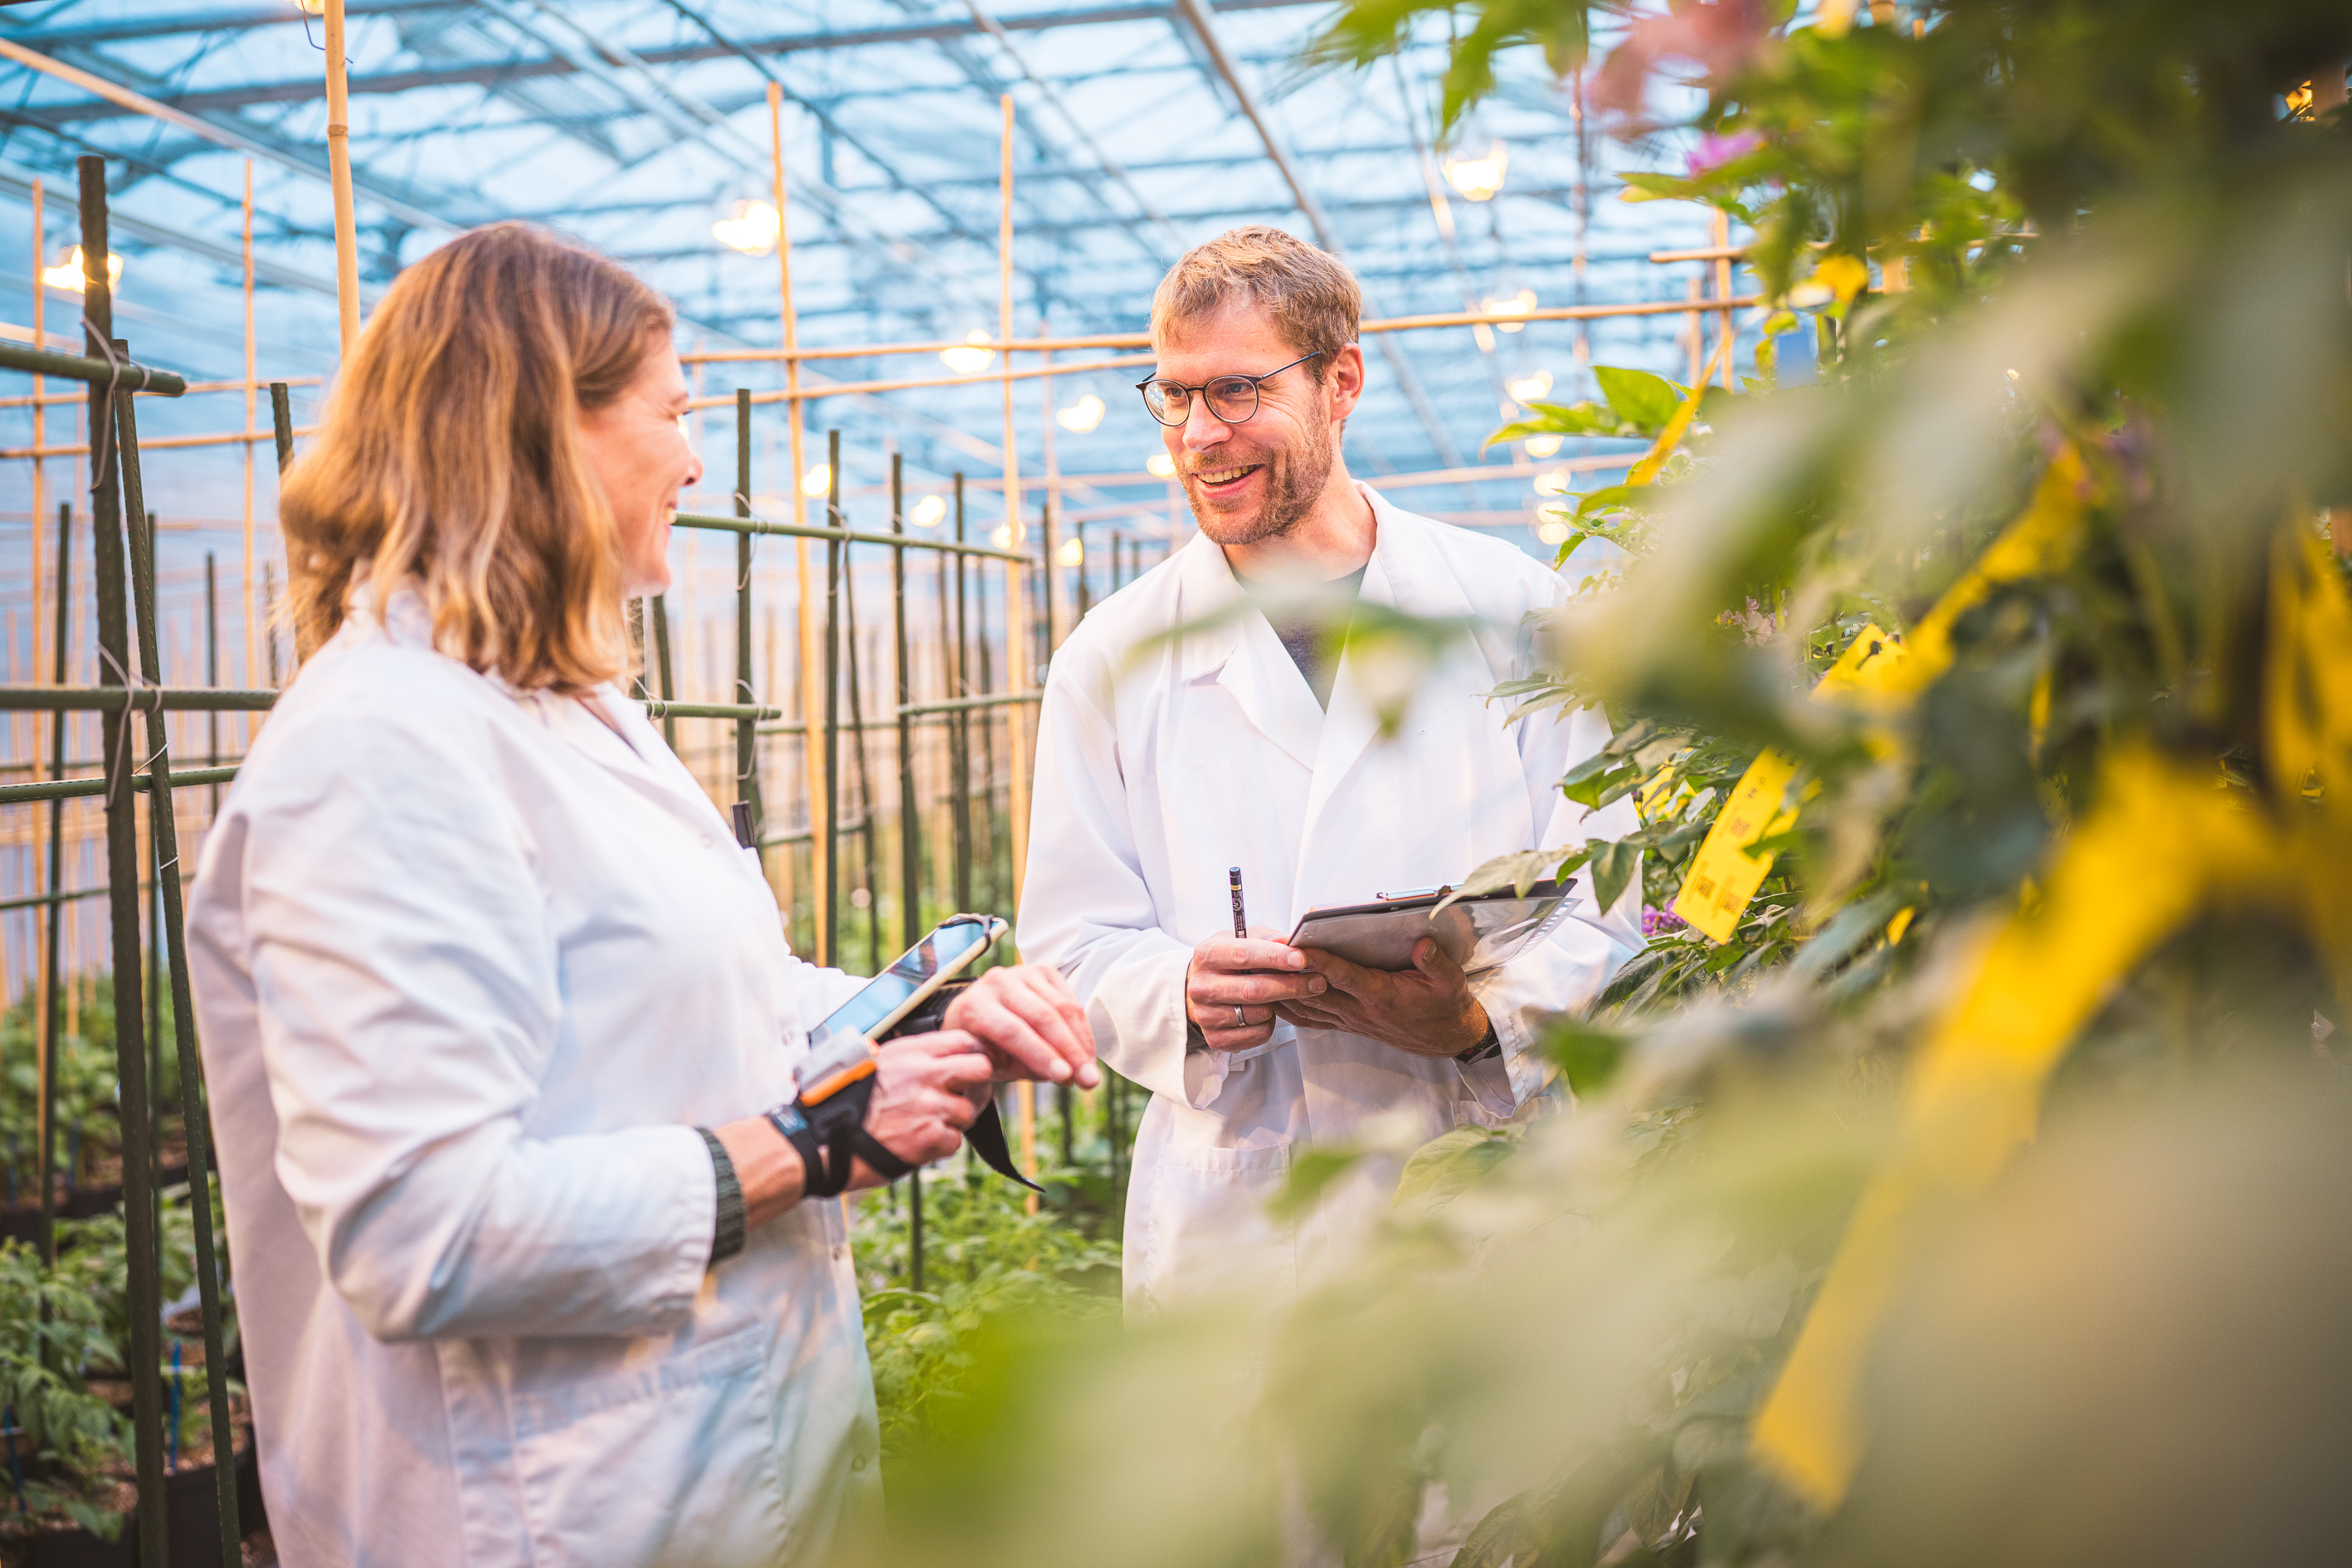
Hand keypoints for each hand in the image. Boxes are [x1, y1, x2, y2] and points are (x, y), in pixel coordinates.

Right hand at [711, 1030, 993, 1222]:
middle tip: (964, 1097)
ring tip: (925, 1126)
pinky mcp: (929, 1137)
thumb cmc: (840, 1102)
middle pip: (980, 1069)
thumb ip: (909, 1058)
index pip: (965, 1040)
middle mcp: (925, 1074)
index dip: (972, 1055)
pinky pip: (953, 1141)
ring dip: (953, 1122)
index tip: (968, 1068)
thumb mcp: (873, 1063)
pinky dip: (939, 1146)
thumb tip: (938, 1058)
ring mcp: (930, 1105)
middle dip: (976, 1084)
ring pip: (968, 1111)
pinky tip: (916, 1144)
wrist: (819, 1139)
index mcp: (911, 1051)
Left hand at [942, 964, 1100, 1088]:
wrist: (978, 1018)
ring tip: (1092, 1074)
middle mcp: (996, 982)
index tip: (1066, 1079)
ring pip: (1062, 1007)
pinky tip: (1088, 1053)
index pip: (1012, 1031)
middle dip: (1070, 1052)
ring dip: (1082, 1044)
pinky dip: (1082, 1030)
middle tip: (1090, 1081)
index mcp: (974, 1007)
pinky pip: (1071, 1000)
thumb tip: (1061, 1075)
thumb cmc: (985, 1048)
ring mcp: (1022, 973)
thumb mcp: (992, 1065)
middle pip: (1042, 1016)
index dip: (1041, 1055)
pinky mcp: (1043, 971)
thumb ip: (1020, 1068)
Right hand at [1187, 925, 1327, 1051]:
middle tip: (1316, 982)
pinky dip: (1269, 1024)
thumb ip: (1268, 938)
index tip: (1301, 959)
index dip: (1275, 957)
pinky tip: (1264, 1012)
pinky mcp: (1216, 1038)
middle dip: (1290, 986)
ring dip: (1278, 1006)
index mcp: (1207, 955)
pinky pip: (1257, 1034)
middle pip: (1253, 990)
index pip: (1243, 955)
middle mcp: (1202, 987)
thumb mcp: (1244, 940)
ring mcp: (1206, 1015)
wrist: (1203, 989)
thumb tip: (1289, 940)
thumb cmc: (1229, 961)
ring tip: (1280, 996)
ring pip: (1258, 1014)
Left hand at [1278, 937, 1488, 1058]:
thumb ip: (1435, 963)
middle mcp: (1359, 1009)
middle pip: (1315, 990)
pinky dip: (1289, 1008)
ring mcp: (1349, 1019)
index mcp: (1381, 994)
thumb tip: (1422, 942)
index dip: (1319, 961)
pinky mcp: (1346, 1024)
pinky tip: (1270, 997)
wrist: (1444, 1037)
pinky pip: (1310, 1019)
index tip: (1297, 947)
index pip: (1343, 976)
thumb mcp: (1450, 982)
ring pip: (1307, 1006)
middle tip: (1263, 952)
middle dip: (1288, 972)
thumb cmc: (1443, 1005)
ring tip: (1257, 971)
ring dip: (1282, 990)